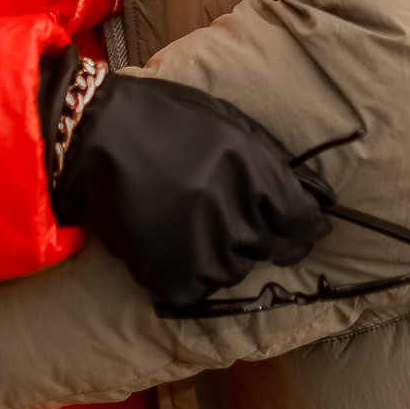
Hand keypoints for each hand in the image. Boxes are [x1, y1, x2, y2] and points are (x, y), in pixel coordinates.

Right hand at [48, 62, 332, 313]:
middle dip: (265, 239)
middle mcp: (235, 213)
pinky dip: (190, 275)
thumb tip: (318, 193)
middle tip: (241, 224)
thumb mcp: (227, 122)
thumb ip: (272, 159)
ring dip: (225, 255)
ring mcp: (202, 248)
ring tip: (197, 227)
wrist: (91, 138)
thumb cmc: (161, 119)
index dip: (306, 228)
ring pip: (235, 271)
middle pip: (271, 249)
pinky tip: (173, 246)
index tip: (302, 230)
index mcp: (254, 172)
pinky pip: (197, 289)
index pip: (302, 221)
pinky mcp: (169, 274)